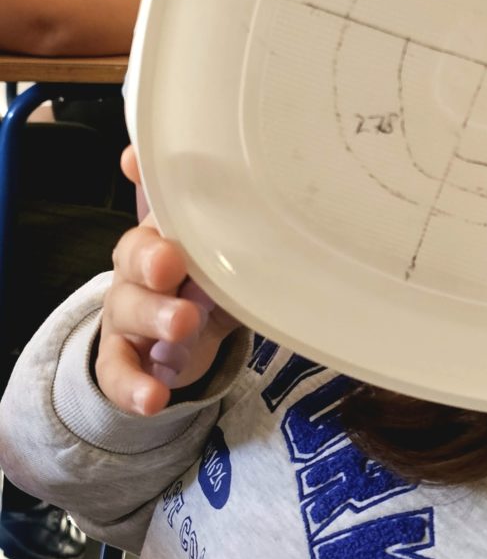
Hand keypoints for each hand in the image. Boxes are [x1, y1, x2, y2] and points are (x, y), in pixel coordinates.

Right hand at [95, 147, 240, 415]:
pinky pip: (117, 370)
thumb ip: (252, 235)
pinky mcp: (121, 355)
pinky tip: (153, 398)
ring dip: (154, 316)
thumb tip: (296, 206)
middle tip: (172, 263)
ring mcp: (126, 309)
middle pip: (132, 251)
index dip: (141, 176)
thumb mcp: (232, 256)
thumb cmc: (212, 282)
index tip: (134, 160)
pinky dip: (133, 386)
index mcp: (168, 229)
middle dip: (151, 256)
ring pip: (126, 307)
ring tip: (184, 325)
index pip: (152, 198)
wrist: (184, 343)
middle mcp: (139, 263)